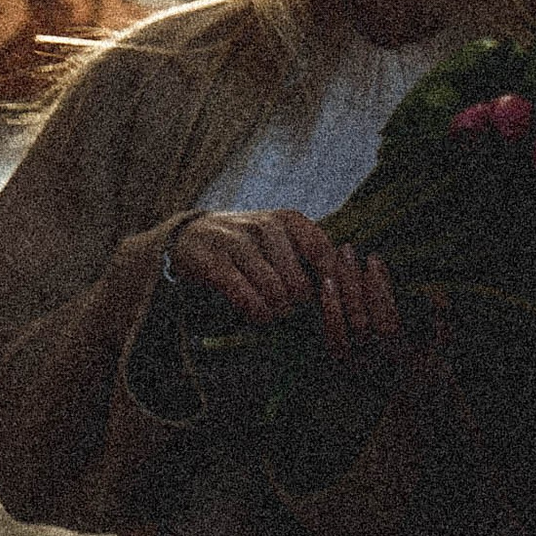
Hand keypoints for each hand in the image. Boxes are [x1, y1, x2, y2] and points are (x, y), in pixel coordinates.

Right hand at [170, 210, 401, 352]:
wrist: (190, 236)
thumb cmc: (248, 245)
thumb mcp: (280, 239)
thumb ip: (309, 255)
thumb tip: (345, 287)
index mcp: (288, 219)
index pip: (322, 254)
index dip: (327, 284)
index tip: (324, 301)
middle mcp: (265, 226)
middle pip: (298, 282)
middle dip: (298, 306)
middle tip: (293, 313)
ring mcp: (237, 242)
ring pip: (273, 291)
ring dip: (276, 312)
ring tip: (274, 314)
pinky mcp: (213, 262)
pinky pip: (245, 296)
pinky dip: (255, 312)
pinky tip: (257, 315)